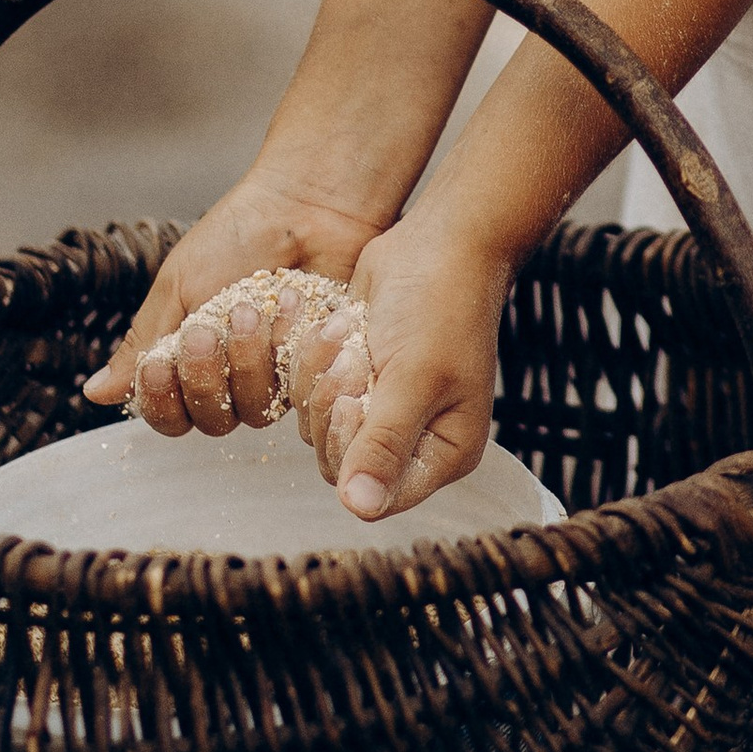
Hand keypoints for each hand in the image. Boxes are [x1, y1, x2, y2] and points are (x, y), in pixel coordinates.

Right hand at [83, 175, 393, 435]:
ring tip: (248, 309)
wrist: (303, 204)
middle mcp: (233, 377)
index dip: (160, 401)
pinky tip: (288, 303)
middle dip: (203, 377)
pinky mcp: (315, 364)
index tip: (157, 363)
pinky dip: (286, 346)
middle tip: (204, 329)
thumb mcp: (178, 287)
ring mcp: (277, 374)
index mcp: (191, 361)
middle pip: (210, 421)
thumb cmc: (235, 236)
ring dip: (245, 361)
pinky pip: (296, 387)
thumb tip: (94, 392)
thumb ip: (143, 342)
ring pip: (254, 411)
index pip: (168, 415)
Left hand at [291, 205, 510, 520]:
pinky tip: (342, 322)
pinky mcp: (353, 377)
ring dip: (321, 376)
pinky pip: (308, 391)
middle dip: (334, 407)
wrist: (438, 242)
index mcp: (444, 451)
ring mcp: (380, 408)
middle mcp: (413, 438)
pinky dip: (314, 358)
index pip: (379, 494)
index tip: (356, 400)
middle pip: (337, 462)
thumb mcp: (415, 377)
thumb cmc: (440, 306)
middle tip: (355, 360)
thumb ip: (384, 444)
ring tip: (351, 334)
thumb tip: (359, 510)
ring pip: (315, 425)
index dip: (353, 453)